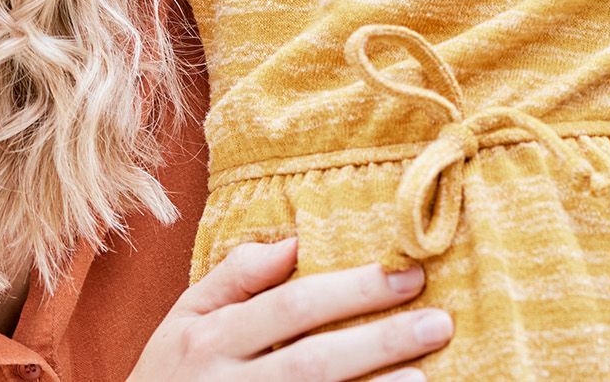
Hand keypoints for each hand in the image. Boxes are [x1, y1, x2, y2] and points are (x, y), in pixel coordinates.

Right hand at [130, 238, 452, 379]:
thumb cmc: (170, 376)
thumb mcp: (184, 320)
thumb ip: (234, 279)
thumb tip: (294, 242)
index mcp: (211, 339)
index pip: (293, 306)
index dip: (353, 290)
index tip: (409, 278)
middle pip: (314, 360)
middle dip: (380, 341)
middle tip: (438, 323)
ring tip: (424, 376)